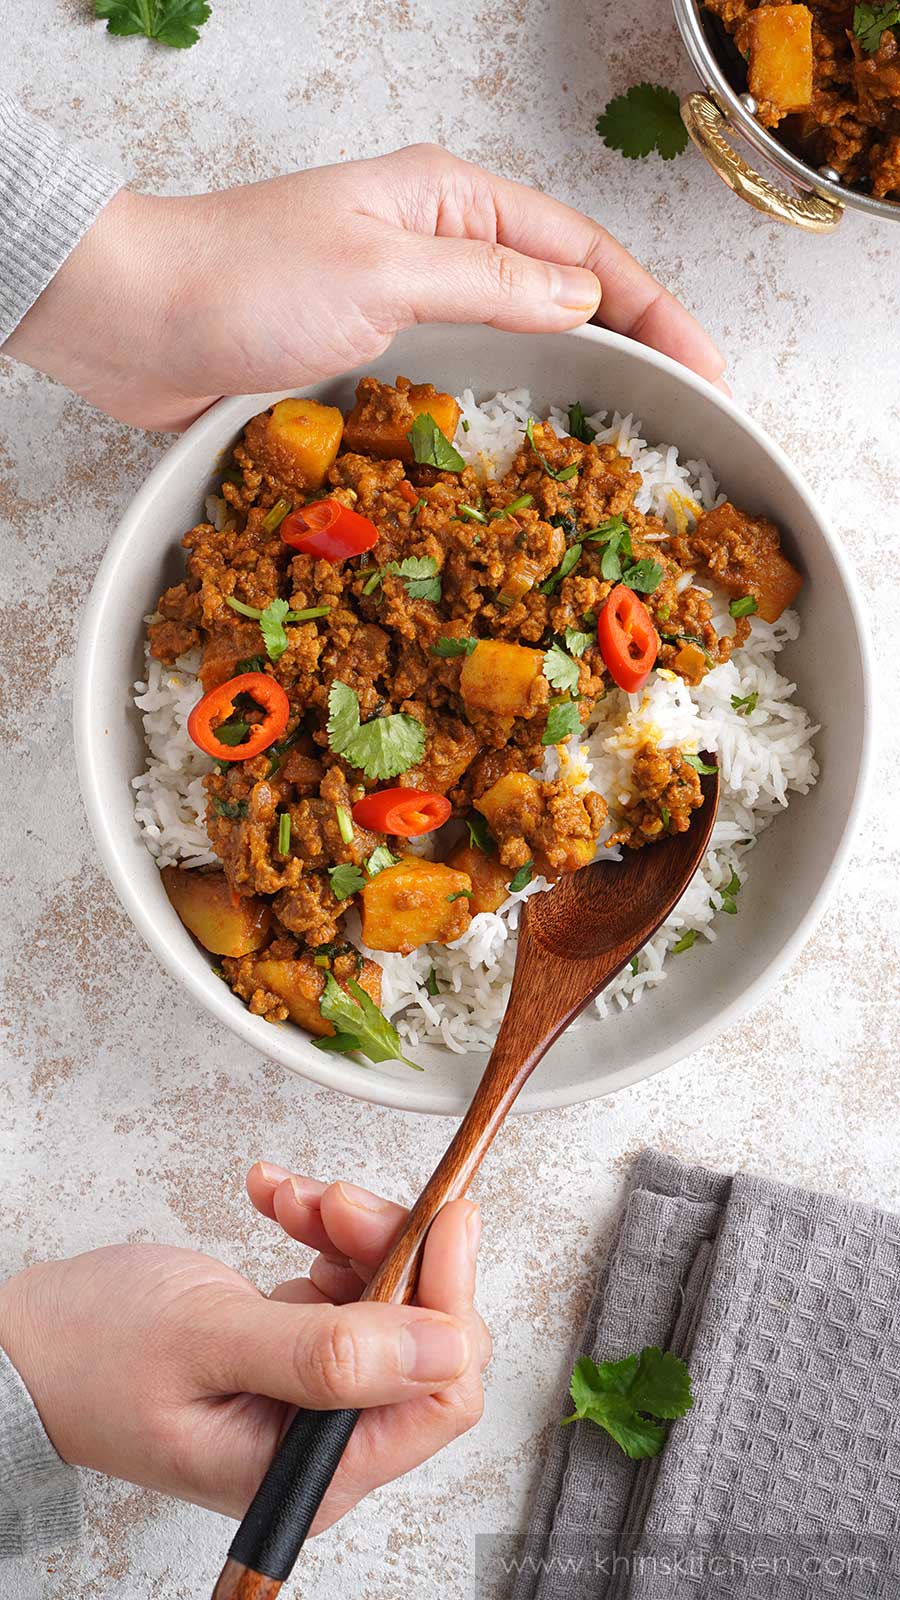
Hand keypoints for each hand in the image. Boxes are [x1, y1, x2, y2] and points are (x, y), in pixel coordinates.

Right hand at [0, 1166, 488, 1530]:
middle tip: (335, 1201)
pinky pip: (348, 1277)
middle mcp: (328, 1439)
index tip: (441, 1219)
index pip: (440, 1394)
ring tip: (291, 1199)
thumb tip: (443, 1346)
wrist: (27, 1345)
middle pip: (425, 1334)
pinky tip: (278, 1204)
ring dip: (352, 1228)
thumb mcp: (208, 1343)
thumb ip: (328, 1352)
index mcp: (315, 1470)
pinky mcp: (301, 1347)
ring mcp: (317, 1391)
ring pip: (391, 1293)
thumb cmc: (90, 1358)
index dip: (450, 1298)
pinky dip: (321, 1228)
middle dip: (392, 1249)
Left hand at [4, 143, 725, 429]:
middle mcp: (438, 244)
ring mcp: (406, 297)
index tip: (705, 369)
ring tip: (634, 426)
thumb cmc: (244, 281)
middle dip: (632, 341)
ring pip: (520, 332)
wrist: (138, 322)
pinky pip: (464, 371)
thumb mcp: (384, 273)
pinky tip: (532, 434)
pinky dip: (510, 400)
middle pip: (564, 289)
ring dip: (578, 371)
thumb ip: (489, 285)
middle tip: (690, 406)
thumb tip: (582, 301)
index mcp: (452, 202)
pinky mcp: (371, 349)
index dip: (653, 311)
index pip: (583, 254)